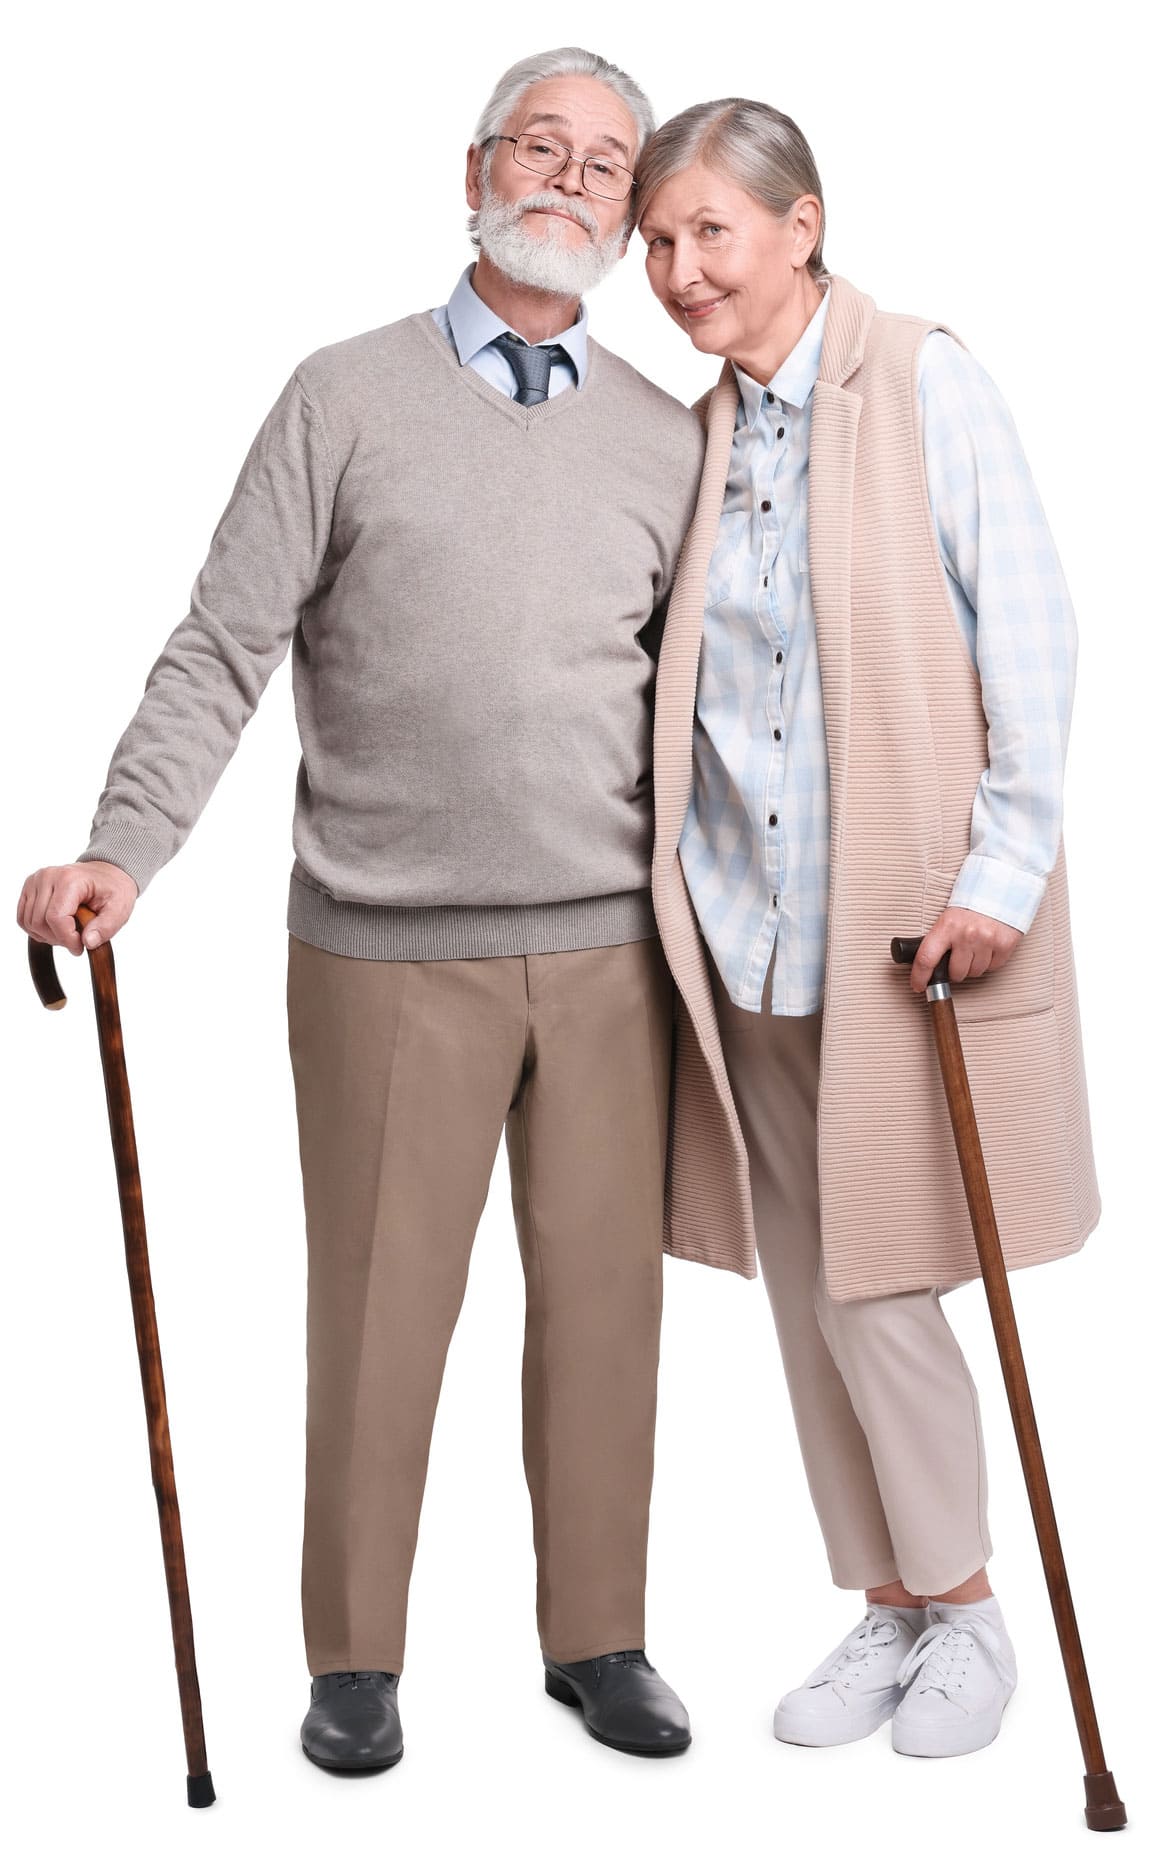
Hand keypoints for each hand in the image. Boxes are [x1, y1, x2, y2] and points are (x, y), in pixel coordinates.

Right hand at [16, 861, 138, 955]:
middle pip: (39, 922)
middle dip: (59, 938)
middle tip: (77, 939)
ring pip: (29, 923)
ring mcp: (35, 881)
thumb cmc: (112, 889)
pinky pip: (23, 918)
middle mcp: (48, 876)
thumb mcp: (120, 909)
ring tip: (69, 931)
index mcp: (70, 879)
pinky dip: (37, 930)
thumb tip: (88, 942)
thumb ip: (105, 927)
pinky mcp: (29, 888)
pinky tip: (56, 928)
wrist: (106, 873)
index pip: (56, 917)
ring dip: (48, 935)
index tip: (80, 947)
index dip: (67, 939)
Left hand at [908, 906, 1022, 993]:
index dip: (920, 977)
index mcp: (947, 926)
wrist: (1001, 887)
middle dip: (955, 971)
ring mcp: (987, 940)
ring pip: (975, 972)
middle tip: (957, 960)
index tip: (918, 986)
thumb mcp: (949, 917)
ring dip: (973, 966)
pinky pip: (993, 967)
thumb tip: (930, 965)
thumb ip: (940, 938)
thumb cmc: (972, 904)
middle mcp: (967, 934)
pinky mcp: (1004, 945)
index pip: (927, 958)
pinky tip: (988, 947)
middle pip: (956, 973)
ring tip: (975, 949)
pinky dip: (989, 962)